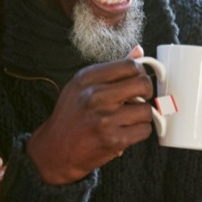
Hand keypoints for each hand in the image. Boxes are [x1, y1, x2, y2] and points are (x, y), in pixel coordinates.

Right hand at [26, 45, 155, 183]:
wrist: (55, 150)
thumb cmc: (71, 116)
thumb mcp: (82, 86)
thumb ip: (111, 70)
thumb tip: (138, 50)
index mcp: (87, 78)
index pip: (129, 65)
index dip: (139, 73)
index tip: (136, 81)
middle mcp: (95, 96)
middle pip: (143, 84)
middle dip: (146, 92)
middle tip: (138, 99)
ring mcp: (104, 119)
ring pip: (146, 110)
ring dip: (141, 116)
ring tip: (127, 118)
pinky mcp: (113, 140)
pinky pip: (144, 130)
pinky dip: (139, 132)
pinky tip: (126, 131)